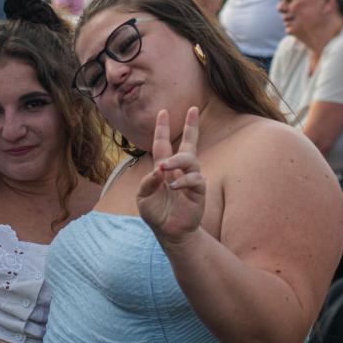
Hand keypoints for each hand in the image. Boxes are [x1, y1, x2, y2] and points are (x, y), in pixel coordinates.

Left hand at [136, 108, 204, 246]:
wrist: (170, 233)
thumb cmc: (156, 214)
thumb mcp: (143, 198)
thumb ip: (147, 182)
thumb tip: (159, 170)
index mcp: (163, 169)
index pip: (163, 145)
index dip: (163, 129)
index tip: (163, 112)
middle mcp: (179, 170)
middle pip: (188, 144)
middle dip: (191, 126)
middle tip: (193, 109)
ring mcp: (190, 179)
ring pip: (190, 159)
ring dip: (177, 160)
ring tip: (164, 168)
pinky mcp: (198, 191)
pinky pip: (195, 178)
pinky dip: (183, 180)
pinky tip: (173, 186)